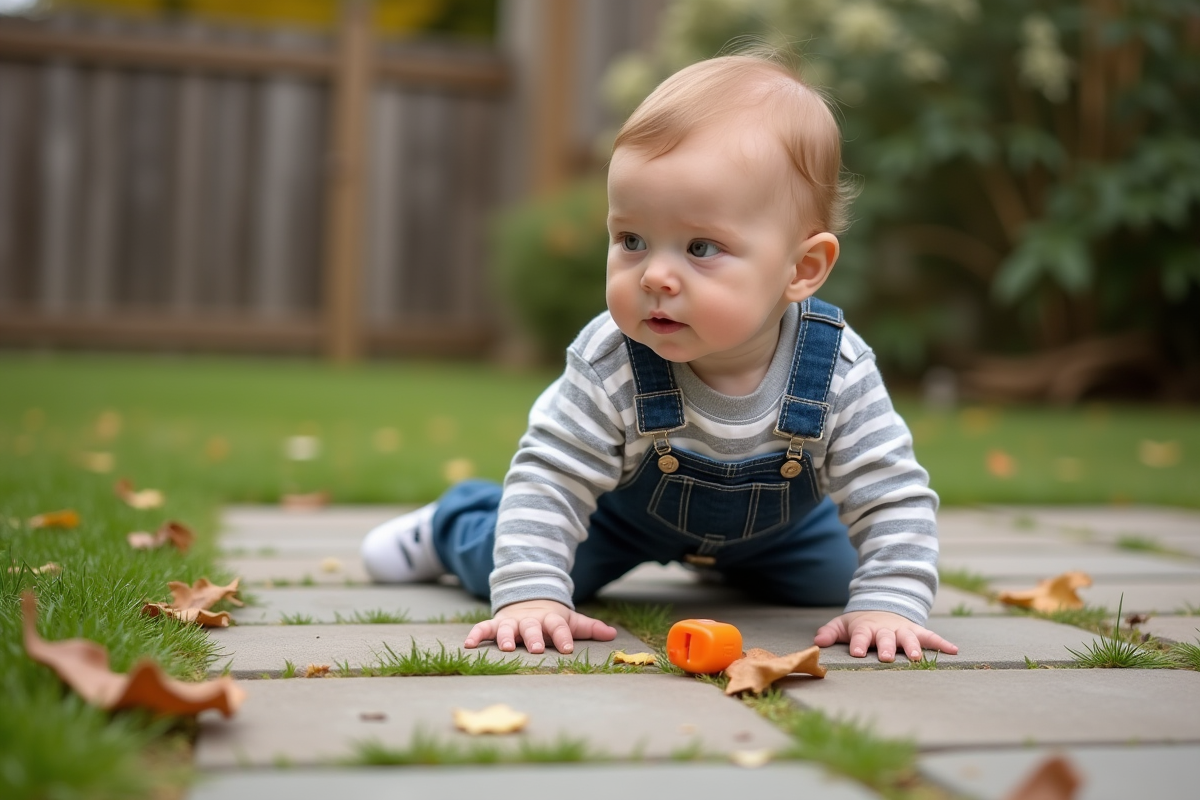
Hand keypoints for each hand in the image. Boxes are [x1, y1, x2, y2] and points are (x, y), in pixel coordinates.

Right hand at [463, 599, 616, 654]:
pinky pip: (484, 628)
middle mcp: (530, 620)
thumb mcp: (570, 620)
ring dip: (506, 637)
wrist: (528, 597)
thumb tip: (613, 634)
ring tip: (506, 648)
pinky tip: (468, 645)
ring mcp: (512, 621)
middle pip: (532, 627)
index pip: (558, 627)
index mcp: (550, 619)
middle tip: (536, 649)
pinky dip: (476, 634)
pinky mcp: (496, 623)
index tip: (568, 648)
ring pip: (508, 628)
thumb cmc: (551, 618)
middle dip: (534, 638)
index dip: (563, 637)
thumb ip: (589, 628)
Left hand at [814, 610, 958, 662]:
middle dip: (887, 647)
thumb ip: (830, 632)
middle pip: (886, 637)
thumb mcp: (843, 624)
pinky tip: (954, 651)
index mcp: (866, 627)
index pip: (861, 634)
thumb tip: (817, 641)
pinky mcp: (917, 632)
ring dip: (913, 647)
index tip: (856, 652)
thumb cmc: (860, 623)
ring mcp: (903, 630)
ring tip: (916, 658)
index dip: (858, 643)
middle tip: (886, 657)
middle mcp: (886, 629)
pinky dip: (942, 643)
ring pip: (909, 637)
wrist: (882, 606)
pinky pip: (931, 636)